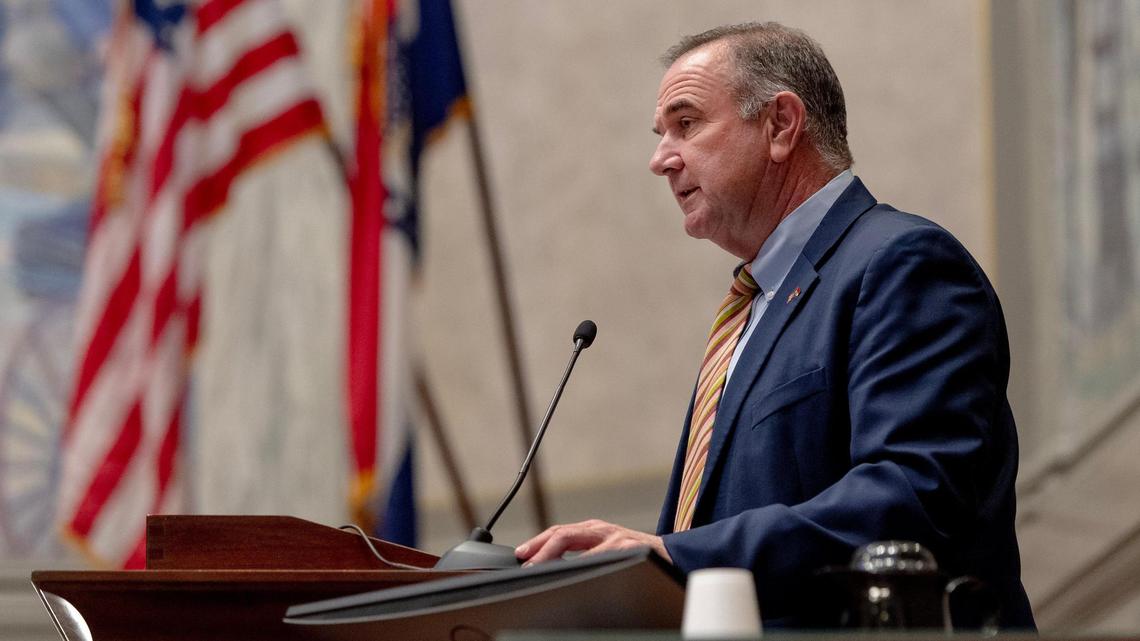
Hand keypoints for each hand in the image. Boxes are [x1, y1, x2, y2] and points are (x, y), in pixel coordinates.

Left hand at [514, 519, 671, 565]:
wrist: (675, 557)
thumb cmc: (637, 557)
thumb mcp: (607, 551)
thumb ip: (583, 555)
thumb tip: (550, 568)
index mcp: (593, 531)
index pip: (558, 532)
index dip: (537, 542)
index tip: (520, 555)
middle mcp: (602, 531)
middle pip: (563, 534)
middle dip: (540, 548)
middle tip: (525, 564)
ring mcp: (616, 538)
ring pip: (578, 541)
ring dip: (554, 554)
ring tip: (539, 567)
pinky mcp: (632, 548)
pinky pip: (603, 555)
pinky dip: (585, 563)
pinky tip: (573, 571)